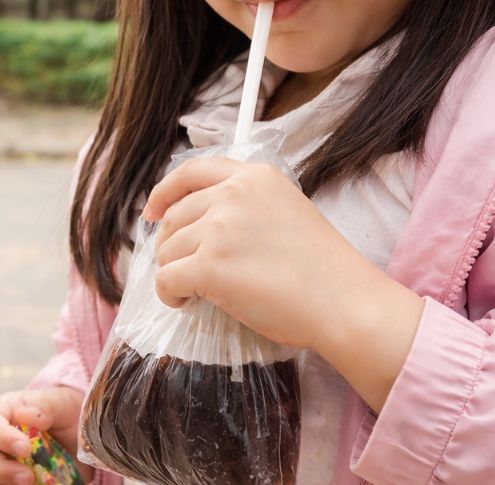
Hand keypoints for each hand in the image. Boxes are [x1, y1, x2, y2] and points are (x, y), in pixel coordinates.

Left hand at [143, 157, 423, 409]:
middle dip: (174, 247)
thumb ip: (245, 205)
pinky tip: (187, 302)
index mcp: (254, 176)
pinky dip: (170, 295)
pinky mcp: (209, 265)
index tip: (151, 213)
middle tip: (189, 272)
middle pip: (173, 218)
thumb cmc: (321, 269)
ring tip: (198, 291)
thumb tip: (198, 224)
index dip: (163, 193)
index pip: (190, 172)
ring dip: (175, 273)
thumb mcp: (286, 210)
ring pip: (167, 251)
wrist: (343, 302)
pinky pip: (166, 280)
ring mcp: (219, 228)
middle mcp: (232, 194)